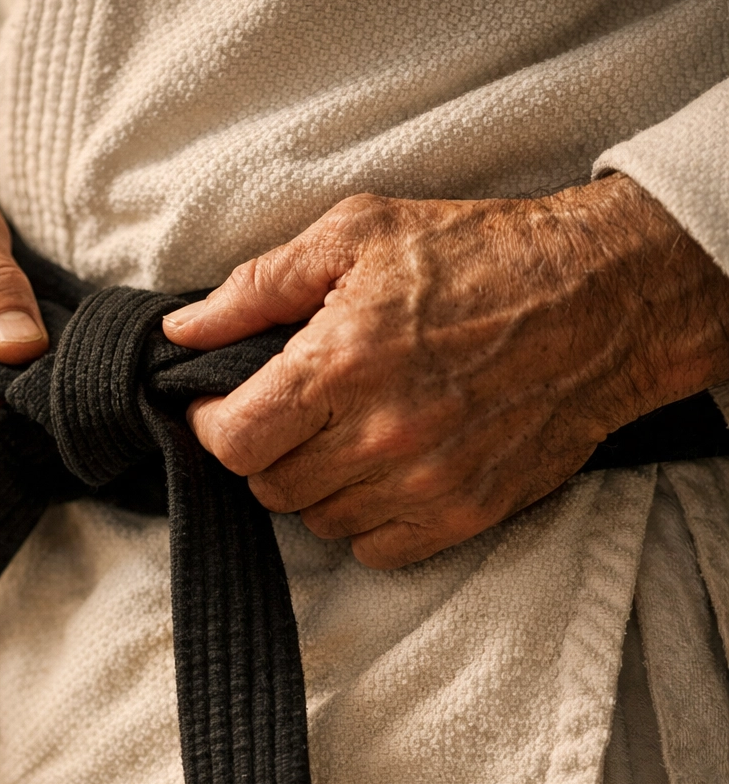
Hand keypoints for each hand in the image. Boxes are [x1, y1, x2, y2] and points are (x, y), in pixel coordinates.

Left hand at [163, 174, 728, 568]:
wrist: (602, 298)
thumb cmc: (478, 255)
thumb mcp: (357, 235)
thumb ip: (257, 287)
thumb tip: (182, 330)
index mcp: (341, 364)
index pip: (232, 442)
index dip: (210, 424)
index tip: (219, 405)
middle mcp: (381, 436)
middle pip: (269, 486)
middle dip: (264, 448)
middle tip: (292, 408)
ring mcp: (427, 484)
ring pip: (317, 520)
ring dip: (313, 482)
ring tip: (343, 431)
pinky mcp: (466, 513)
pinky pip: (374, 549)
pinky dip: (362, 517)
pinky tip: (381, 469)